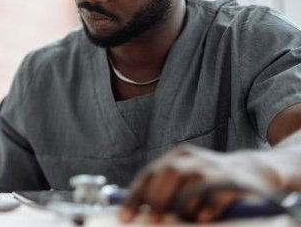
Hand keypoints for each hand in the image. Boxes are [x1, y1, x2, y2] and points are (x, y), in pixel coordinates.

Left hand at [120, 145, 281, 223]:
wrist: (253, 172)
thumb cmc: (210, 183)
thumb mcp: (185, 182)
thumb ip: (167, 193)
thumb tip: (143, 216)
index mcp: (176, 158)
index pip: (149, 175)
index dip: (136, 197)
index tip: (126, 218)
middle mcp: (192, 158)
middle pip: (169, 172)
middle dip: (158, 199)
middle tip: (153, 221)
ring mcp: (213, 167)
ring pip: (192, 181)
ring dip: (184, 204)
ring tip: (187, 218)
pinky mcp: (233, 180)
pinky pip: (217, 193)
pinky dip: (208, 207)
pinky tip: (203, 217)